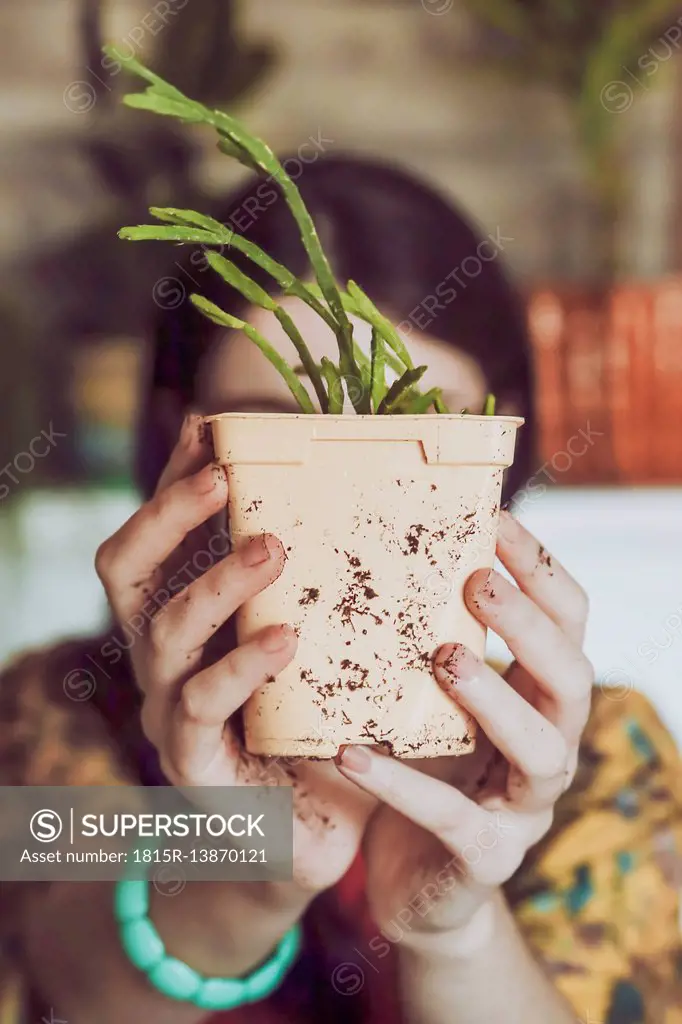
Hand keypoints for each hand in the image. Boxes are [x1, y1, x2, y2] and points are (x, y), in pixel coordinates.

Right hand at [94, 414, 374, 937]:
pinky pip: (201, 707)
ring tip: (271, 549)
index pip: (159, 537)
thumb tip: (373, 498)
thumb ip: (327, 582)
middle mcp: (165, 658)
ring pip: (162, 634)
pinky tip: (287, 641)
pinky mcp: (195, 765)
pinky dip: (241, 667)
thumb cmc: (326, 721)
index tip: (210, 428)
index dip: (173, 481)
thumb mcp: (326, 640)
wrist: (322, 830)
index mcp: (189, 619)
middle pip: (126, 572)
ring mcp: (171, 712)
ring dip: (215, 585)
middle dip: (166, 515)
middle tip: (222, 477)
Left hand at [335, 510, 593, 953]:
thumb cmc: (426, 773)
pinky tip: (351, 750)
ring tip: (444, 658)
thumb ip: (429, 644)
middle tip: (476, 582)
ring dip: (495, 697)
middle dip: (530, 627)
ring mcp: (525, 809)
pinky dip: (401, 783)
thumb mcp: (433, 703)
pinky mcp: (486, 859)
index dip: (541, 570)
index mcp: (540, 700)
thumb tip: (377, 555)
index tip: (496, 519)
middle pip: (573, 679)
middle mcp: (550, 748)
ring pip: (537, 750)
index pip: (568, 623)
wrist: (418, 885)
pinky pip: (451, 819)